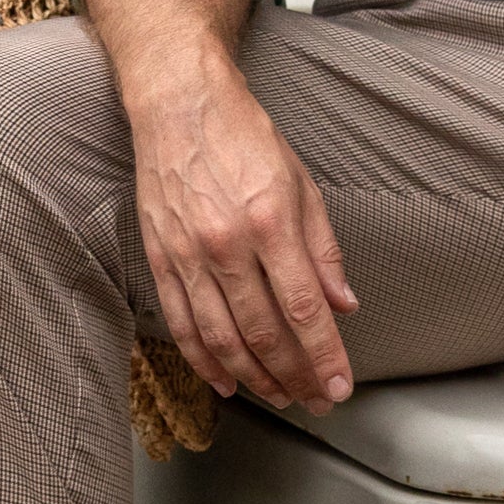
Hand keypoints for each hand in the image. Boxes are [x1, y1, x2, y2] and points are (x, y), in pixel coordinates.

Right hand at [127, 39, 357, 414]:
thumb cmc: (245, 137)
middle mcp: (227, 245)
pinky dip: (204, 362)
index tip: (339, 387)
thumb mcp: (301, 181)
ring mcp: (189, 255)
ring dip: (255, 378)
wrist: (180, 103)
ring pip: (222, 340)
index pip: (303, 309)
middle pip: (264, 333)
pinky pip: (182, 326)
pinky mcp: (161, 260)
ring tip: (280, 397)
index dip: (324, 355)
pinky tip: (227, 382)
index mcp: (270, 221)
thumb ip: (323, 248)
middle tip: (315, 400)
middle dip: (295, 376)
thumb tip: (343, 304)